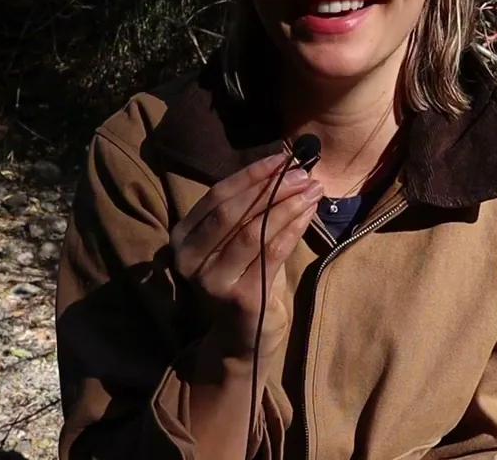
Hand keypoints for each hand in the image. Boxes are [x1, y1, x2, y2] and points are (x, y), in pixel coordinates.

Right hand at [170, 150, 321, 360]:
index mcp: (183, 237)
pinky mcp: (238, 297)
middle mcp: (189, 258)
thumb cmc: (244, 281)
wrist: (243, 338)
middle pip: (232, 210)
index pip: (218, 195)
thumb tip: (286, 167)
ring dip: (287, 206)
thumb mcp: (238, 242)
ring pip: (253, 231)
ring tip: (313, 190)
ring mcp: (211, 280)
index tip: (284, 157)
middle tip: (304, 173)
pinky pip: (270, 254)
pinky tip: (308, 215)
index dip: (252, 174)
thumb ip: (250, 210)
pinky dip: (292, 230)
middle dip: (272, 187)